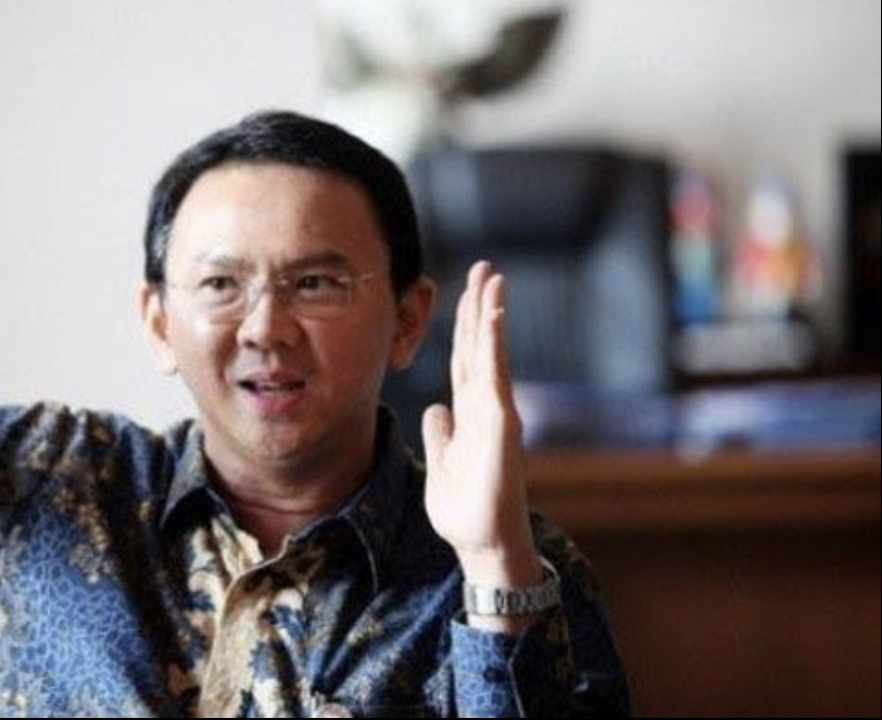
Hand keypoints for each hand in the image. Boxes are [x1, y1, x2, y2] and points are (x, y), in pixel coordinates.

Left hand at [421, 261, 538, 582]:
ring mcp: (495, 412)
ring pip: (490, 353)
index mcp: (469, 413)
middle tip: (485, 268)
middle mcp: (485, 406)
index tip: (468, 293)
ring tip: (492, 278)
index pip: (466, 359)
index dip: (466, 327)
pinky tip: (494, 317)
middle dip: (480, 307)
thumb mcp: (442, 463)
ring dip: (490, 314)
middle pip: (480, 347)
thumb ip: (441, 434)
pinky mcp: (501, 424)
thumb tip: (436, 409)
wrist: (482, 541)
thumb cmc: (465, 509)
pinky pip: (495, 376)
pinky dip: (494, 345)